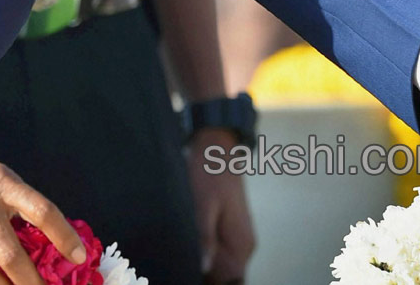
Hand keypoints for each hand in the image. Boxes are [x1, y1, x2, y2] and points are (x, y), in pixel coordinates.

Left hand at [187, 129, 254, 284]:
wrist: (217, 147)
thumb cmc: (210, 173)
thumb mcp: (203, 204)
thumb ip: (204, 237)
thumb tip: (203, 266)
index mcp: (241, 244)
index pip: (229, 278)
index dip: (208, 280)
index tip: (184, 272)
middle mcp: (243, 245)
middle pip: (224, 274)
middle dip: (204, 273)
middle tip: (176, 264)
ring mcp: (236, 238)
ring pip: (220, 265)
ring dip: (202, 263)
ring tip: (178, 255)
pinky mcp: (227, 229)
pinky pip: (217, 251)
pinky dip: (203, 252)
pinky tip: (186, 245)